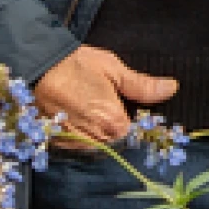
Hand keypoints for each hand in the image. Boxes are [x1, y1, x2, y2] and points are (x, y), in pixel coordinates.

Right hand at [36, 46, 177, 145]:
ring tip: (87, 105)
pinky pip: (79, 143)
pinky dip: (80, 132)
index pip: (134, 131)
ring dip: (97, 130)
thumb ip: (143, 85)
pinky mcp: (59, 144)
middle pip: (116, 139)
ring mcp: (75, 144)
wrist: (37, 66)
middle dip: (114, 123)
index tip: (124, 103)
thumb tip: (172, 88)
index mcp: (114, 122)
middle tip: (102, 100)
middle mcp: (96, 139)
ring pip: (97, 143)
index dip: (132, 117)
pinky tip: (75, 113)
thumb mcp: (113, 69)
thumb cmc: (77, 64)